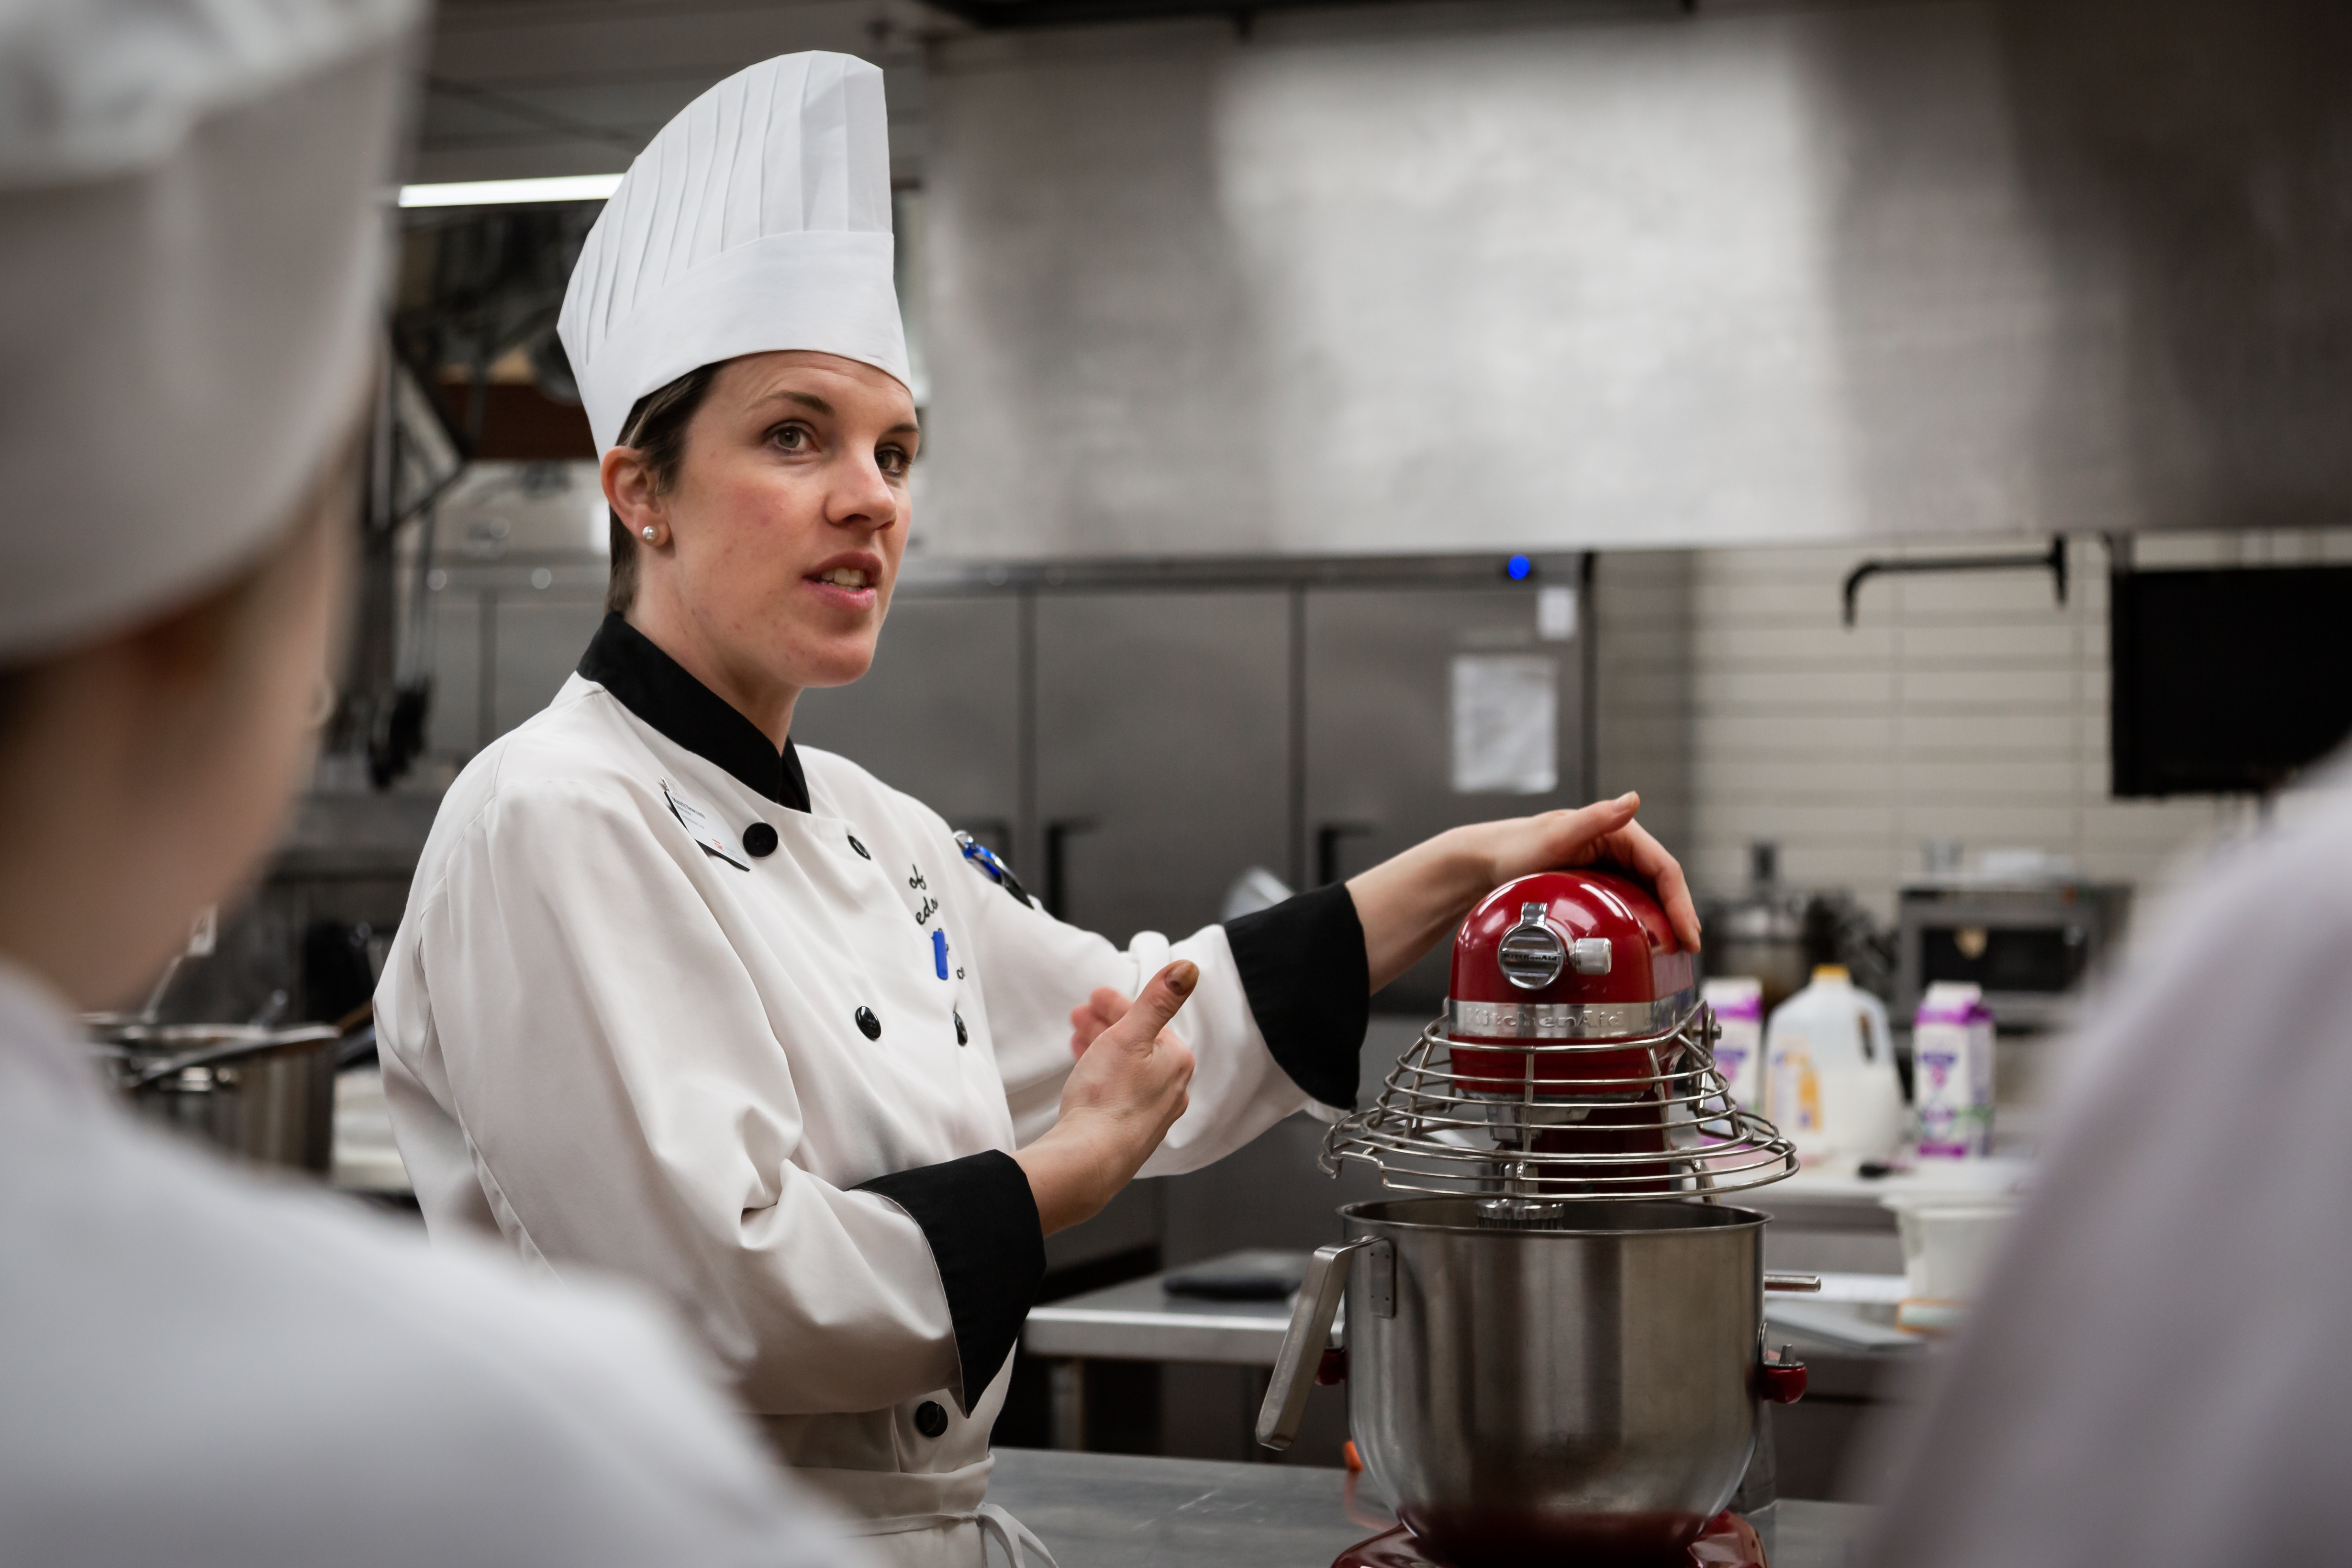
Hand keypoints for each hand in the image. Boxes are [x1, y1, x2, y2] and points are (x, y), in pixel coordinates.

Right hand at [1017, 962, 1197, 1233]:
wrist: (1089, 1161)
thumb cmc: (1108, 1099)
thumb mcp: (1129, 1036)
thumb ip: (1158, 1000)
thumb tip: (1189, 968)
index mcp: (1177, 1061)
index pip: (1147, 1021)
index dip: (1116, 1005)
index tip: (1092, 997)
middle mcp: (1172, 1089)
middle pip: (1137, 1045)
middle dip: (1107, 1025)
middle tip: (1080, 1016)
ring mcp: (1152, 1114)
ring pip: (1127, 1069)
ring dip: (1102, 1049)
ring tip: (1076, 1041)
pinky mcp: (1131, 1133)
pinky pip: (1119, 1093)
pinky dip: (1103, 1075)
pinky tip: (1087, 1077)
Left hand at [1473, 792, 1700, 949]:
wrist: (1485, 864)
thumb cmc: (1515, 848)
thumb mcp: (1555, 836)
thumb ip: (1594, 819)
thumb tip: (1633, 800)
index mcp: (1618, 832)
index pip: (1664, 867)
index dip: (1681, 902)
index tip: (1688, 934)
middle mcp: (1618, 847)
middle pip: (1662, 883)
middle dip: (1679, 915)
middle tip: (1689, 950)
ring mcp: (1609, 867)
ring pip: (1650, 894)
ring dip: (1666, 921)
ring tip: (1676, 953)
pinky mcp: (1598, 885)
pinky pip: (1631, 902)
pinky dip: (1645, 922)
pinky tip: (1648, 943)